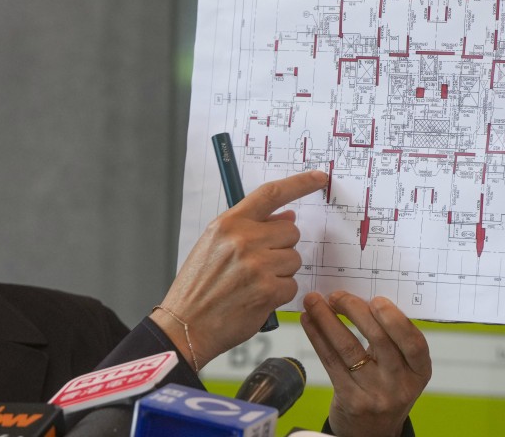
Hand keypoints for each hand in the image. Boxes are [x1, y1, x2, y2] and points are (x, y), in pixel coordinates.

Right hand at [151, 170, 327, 368]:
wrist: (186, 325)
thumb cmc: (198, 287)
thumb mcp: (214, 245)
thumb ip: (249, 227)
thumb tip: (287, 217)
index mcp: (229, 223)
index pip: (271, 193)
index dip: (300, 183)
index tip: (319, 178)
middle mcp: (244, 239)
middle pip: (291, 231)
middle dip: (282, 247)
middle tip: (260, 263)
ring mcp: (257, 264)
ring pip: (294, 259)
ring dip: (281, 272)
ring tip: (253, 283)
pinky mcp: (268, 290)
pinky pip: (292, 285)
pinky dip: (279, 293)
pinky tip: (257, 298)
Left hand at [300, 291, 430, 436]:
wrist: (373, 431)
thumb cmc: (385, 385)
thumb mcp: (400, 366)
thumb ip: (389, 338)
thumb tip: (358, 296)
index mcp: (419, 370)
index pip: (414, 343)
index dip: (395, 319)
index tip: (376, 300)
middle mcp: (400, 384)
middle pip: (379, 341)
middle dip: (354, 311)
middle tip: (336, 295)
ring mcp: (376, 394)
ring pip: (349, 349)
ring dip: (327, 320)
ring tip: (313, 301)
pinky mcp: (351, 400)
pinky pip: (331, 362)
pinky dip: (317, 337)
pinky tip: (308, 321)